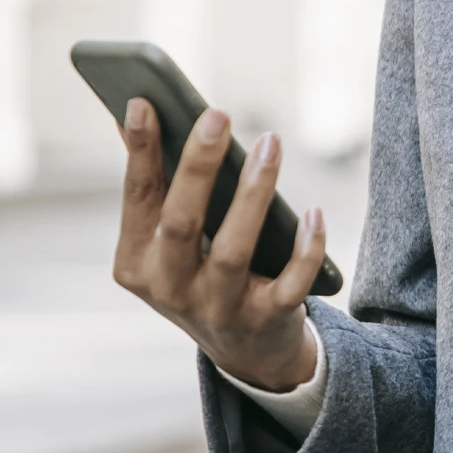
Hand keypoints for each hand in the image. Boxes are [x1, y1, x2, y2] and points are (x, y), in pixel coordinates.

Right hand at [112, 98, 327, 390]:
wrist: (246, 350)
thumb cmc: (204, 271)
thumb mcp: (170, 240)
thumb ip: (158, 184)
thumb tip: (139, 113)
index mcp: (137, 262)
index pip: (139, 197)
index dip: (140, 151)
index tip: (144, 102)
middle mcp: (170, 288)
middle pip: (181, 223)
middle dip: (197, 167)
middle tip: (218, 114)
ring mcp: (217, 308)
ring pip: (233, 250)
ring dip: (253, 194)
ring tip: (271, 144)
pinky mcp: (266, 319)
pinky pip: (290, 283)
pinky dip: (305, 248)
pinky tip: (315, 213)